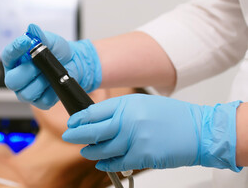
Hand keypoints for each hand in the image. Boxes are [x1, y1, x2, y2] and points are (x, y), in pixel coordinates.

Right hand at [1, 24, 101, 108]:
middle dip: (28, 72)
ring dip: (42, 82)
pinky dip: (52, 91)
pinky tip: (55, 83)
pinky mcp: (39, 102)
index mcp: (15, 60)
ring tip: (50, 73)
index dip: (14, 49)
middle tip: (40, 64)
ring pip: (27, 93)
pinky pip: (43, 101)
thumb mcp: (50, 40)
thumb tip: (32, 29)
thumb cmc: (57, 51)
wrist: (74, 62)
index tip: (25, 41)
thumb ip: (40, 36)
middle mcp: (16, 76)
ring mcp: (26, 91)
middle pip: (12, 81)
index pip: (8, 55)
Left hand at [62, 94, 241, 171]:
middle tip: (69, 137)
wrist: (199, 130)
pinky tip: (101, 163)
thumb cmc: (172, 116)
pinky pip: (117, 163)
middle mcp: (128, 121)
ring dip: (91, 151)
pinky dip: (106, 164)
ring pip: (102, 149)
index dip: (79, 119)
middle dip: (77, 135)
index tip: (73, 123)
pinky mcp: (142, 156)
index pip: (94, 112)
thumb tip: (97, 119)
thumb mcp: (142, 104)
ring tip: (86, 151)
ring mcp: (134, 140)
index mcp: (127, 104)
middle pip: (93, 131)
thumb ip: (120, 111)